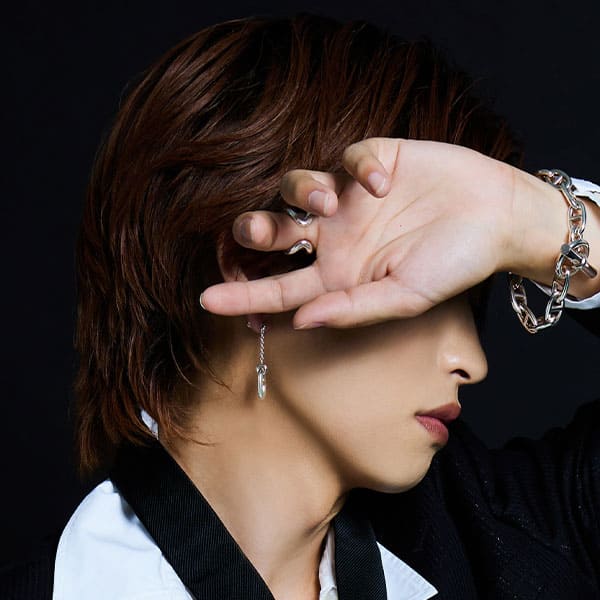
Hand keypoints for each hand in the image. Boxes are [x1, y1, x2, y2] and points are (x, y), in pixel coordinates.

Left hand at [200, 137, 520, 328]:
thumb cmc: (455, 265)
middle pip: (275, 231)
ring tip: (331, 203)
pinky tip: (386, 183)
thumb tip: (300, 322)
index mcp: (339, 275)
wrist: (498, 219)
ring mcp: (351, 198)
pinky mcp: (373, 161)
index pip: (281, 287)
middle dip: (254, 230)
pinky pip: (348, 157)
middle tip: (255, 230)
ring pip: (297, 187)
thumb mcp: (404, 297)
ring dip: (302, 193)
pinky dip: (359, 168)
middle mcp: (336, 236)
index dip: (244, 296)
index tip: (206, 302)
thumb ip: (353, 309)